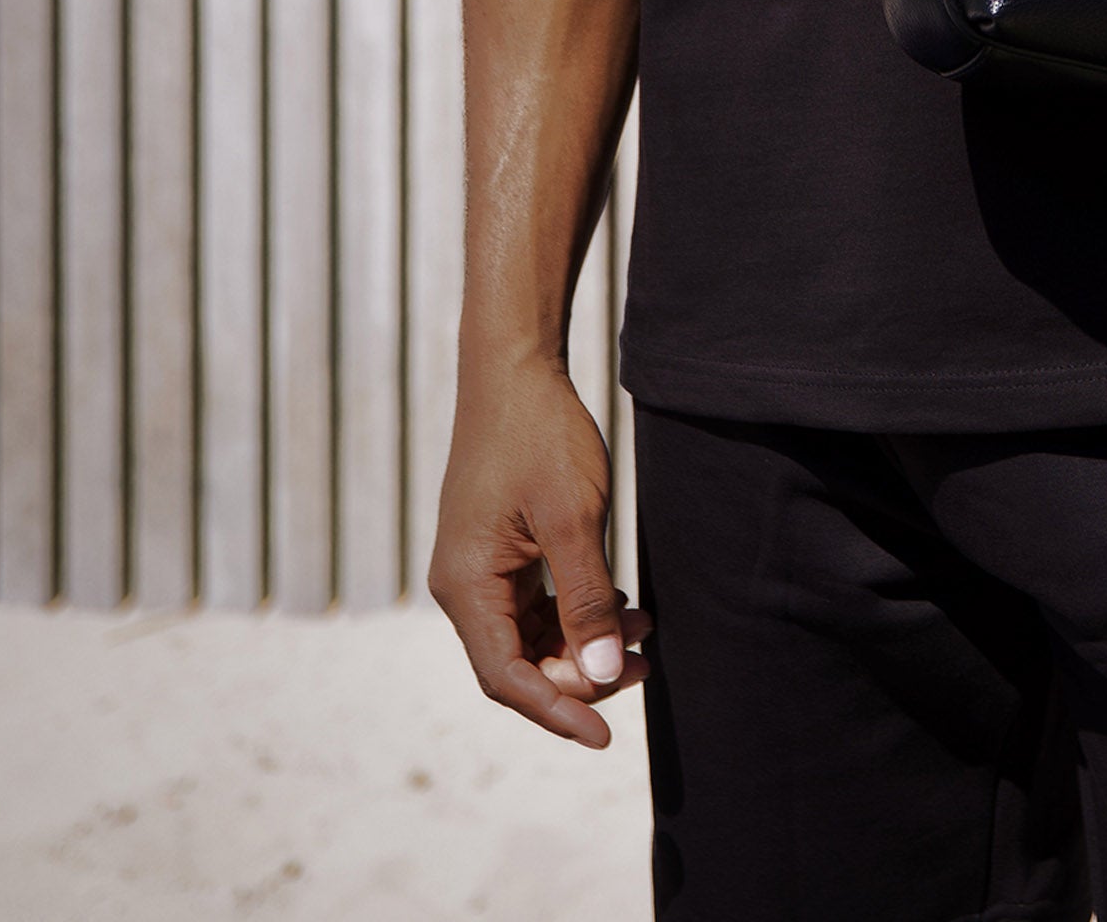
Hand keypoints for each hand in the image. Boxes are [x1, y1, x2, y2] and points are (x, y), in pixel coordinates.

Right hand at [428, 360, 650, 748]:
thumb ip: (587, 599)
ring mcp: (478, 567)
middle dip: (581, 674)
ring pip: (529, 635)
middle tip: (644, 664)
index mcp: (466, 586)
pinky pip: (533, 605)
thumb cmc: (540, 434)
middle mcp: (462, 585)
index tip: (607, 737)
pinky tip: (619, 604)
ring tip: (644, 632)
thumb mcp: (573, 517)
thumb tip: (604, 672)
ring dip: (583, 642)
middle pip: (519, 663)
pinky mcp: (497, 550)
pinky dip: (574, 612)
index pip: (507, 678)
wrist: (514, 368)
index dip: (558, 712)